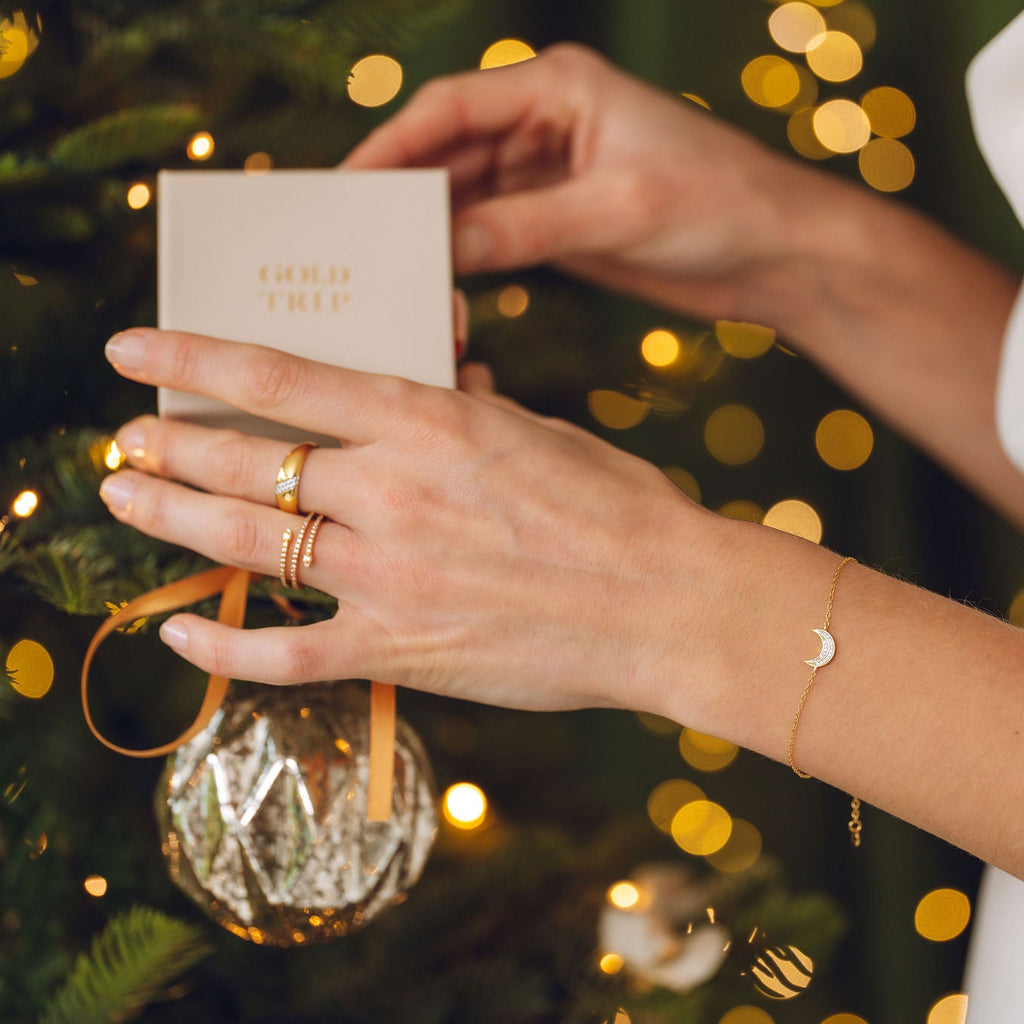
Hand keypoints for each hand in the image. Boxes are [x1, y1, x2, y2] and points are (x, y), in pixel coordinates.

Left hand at [99, 328, 726, 715]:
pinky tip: (178, 632)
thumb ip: (470, 411)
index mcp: (428, 422)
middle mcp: (392, 491)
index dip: (193, 359)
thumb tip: (445, 379)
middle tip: (121, 445)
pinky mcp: (401, 648)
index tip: (132, 350)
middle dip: (167, 448)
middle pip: (244, 461)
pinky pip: (285, 654)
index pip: (282, 378)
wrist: (671, 604)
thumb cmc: (620, 510)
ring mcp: (389, 574)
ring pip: (244, 544)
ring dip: (170, 521)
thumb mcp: (539, 434)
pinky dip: (223, 646)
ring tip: (124, 503)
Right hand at [345, 44, 813, 321]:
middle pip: (451, 150)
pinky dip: (465, 254)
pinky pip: (494, 232)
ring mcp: (551, 173)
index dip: (394, 145)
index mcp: (560, 87)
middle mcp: (548, 122)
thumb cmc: (718, 205)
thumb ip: (524, 228)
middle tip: (355, 235)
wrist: (774, 253)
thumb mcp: (615, 212)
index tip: (349, 186)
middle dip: (405, 190)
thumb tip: (442, 249)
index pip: (453, 107)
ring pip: (468, 195)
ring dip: (433, 228)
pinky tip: (436, 278)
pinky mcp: (559, 219)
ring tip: (387, 263)